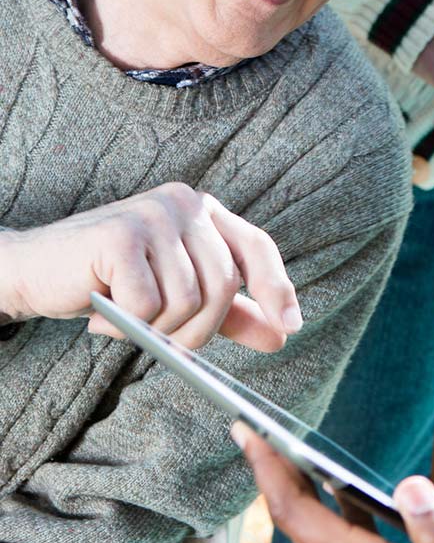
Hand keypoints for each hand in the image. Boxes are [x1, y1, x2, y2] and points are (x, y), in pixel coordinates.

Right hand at [0, 183, 299, 351]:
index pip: (256, 246)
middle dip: (197, 329)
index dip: (277, 287)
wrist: (34, 271)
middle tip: (160, 338)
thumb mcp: (177, 296)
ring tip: (124, 318)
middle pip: (223, 285)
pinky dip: (126, 324)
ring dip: (155, 329)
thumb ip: (229, 312)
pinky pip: (149, 305)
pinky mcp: (122, 236)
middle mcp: (185, 204)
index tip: (290, 327)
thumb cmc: (109, 282)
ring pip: (187, 301)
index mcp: (204, 211)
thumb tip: (280, 335)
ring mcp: (154, 215)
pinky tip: (103, 312)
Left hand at [235, 424, 433, 542]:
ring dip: (294, 493)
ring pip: (307, 535)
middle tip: (257, 431)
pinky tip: (337, 496)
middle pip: (292, 520)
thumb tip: (409, 484)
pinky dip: (320, 513)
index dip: (269, 469)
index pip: (295, 512)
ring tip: (288, 453)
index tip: (248, 432)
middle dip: (272, 473)